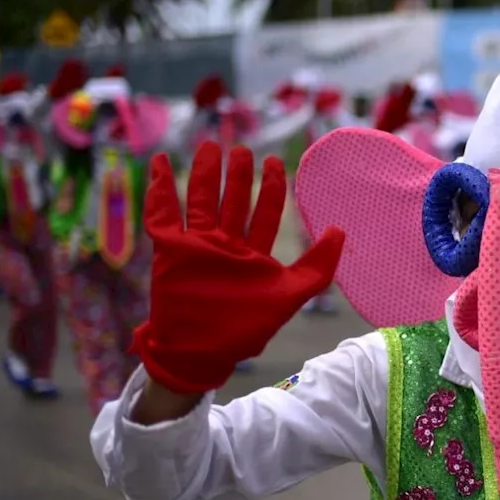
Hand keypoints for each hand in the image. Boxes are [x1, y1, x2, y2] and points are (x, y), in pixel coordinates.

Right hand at [130, 142, 344, 393]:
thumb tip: (340, 230)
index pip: (264, 213)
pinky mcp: (170, 250)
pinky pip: (163, 214)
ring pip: (201, 200)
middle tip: (242, 149)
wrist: (202, 352)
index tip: (277, 162)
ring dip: (204, 174)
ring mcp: (197, 246)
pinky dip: (159, 189)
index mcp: (252, 254)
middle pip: (233, 201)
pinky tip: (160, 163)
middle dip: (238, 175)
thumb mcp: (291, 295)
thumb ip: (319, 265)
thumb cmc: (246, 329)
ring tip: (209, 147)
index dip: (271, 188)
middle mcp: (225, 246)